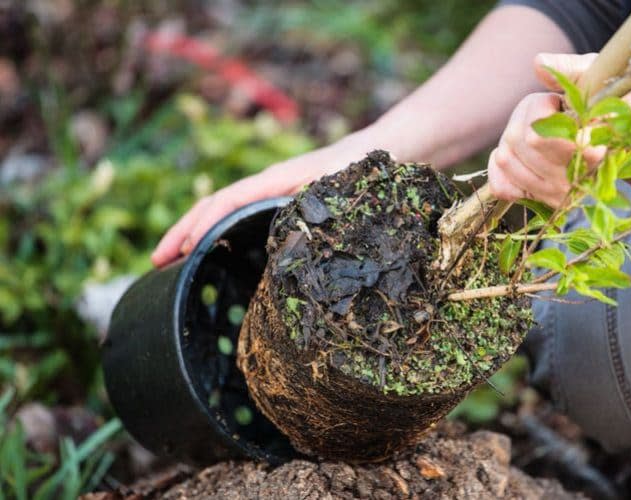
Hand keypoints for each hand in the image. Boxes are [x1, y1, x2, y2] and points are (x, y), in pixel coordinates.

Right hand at [151, 131, 377, 266]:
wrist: (374, 150)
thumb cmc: (357, 169)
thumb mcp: (338, 190)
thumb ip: (313, 206)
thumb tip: (289, 242)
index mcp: (273, 181)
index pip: (227, 201)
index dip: (204, 224)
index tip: (184, 249)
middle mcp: (264, 185)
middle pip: (212, 205)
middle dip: (182, 231)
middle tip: (156, 261)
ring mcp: (267, 193)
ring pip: (220, 210)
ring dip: (192, 232)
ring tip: (169, 261)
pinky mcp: (276, 202)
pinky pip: (236, 215)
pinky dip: (215, 232)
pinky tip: (209, 252)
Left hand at [488, 53, 630, 205]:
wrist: (618, 137)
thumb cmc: (606, 101)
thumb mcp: (595, 75)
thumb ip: (570, 68)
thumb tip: (538, 64)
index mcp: (591, 149)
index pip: (539, 137)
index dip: (541, 112)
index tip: (560, 103)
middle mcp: (573, 180)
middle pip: (520, 142)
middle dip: (528, 115)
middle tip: (550, 110)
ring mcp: (556, 195)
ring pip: (506, 160)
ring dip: (514, 136)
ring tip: (541, 129)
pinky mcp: (540, 202)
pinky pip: (502, 187)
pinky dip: (501, 166)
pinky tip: (518, 151)